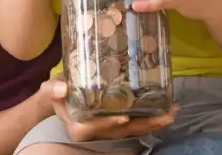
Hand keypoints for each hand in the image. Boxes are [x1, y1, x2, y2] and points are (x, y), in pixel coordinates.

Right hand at [40, 77, 176, 141]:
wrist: (61, 95)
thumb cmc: (56, 92)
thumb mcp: (50, 89)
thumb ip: (53, 89)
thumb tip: (62, 88)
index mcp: (78, 127)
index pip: (94, 128)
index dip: (108, 124)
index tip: (123, 117)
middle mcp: (96, 131)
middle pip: (121, 131)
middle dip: (143, 125)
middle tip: (164, 115)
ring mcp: (108, 128)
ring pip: (132, 129)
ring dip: (153, 123)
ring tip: (171, 113)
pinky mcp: (117, 121)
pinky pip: (135, 123)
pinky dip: (151, 118)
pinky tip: (166, 110)